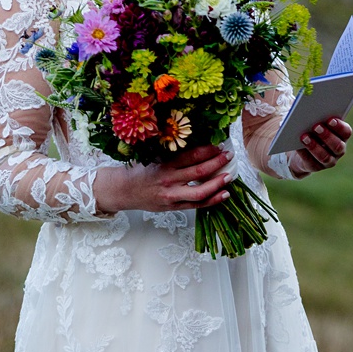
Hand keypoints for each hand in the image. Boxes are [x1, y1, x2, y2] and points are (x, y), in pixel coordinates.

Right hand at [94, 144, 233, 214]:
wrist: (123, 190)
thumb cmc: (139, 170)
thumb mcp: (152, 156)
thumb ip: (172, 153)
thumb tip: (196, 144)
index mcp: (164, 164)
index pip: (191, 155)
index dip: (208, 150)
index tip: (219, 144)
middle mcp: (169, 180)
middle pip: (198, 171)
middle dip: (217, 163)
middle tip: (229, 156)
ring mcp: (172, 196)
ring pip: (200, 192)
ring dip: (217, 184)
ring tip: (229, 176)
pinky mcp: (173, 207)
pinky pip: (196, 205)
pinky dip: (212, 201)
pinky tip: (223, 194)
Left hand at [290, 116, 351, 175]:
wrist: (303, 148)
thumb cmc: (312, 129)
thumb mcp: (317, 122)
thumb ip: (318, 117)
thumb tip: (311, 111)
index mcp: (342, 136)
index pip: (346, 132)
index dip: (339, 126)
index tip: (330, 119)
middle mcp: (339, 150)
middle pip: (337, 145)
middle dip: (326, 136)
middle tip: (316, 126)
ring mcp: (329, 161)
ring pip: (325, 157)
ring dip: (314, 146)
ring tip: (304, 136)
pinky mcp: (316, 167)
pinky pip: (311, 162)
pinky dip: (304, 153)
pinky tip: (297, 146)